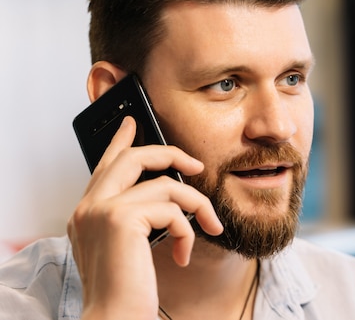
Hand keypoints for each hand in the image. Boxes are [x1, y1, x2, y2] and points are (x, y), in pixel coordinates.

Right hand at [67, 116, 222, 319]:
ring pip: (166, 186)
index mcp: (87, 213)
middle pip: (133, 158)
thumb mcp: (126, 247)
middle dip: (171, 155)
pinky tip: (182, 255)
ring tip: (207, 229)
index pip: (105, 165)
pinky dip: (187, 231)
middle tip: (196, 165)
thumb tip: (163, 193)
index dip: (121, 141)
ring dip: (196, 208)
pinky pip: (173, 209)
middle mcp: (88, 207)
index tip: (134, 123)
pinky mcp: (121, 219)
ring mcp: (102, 210)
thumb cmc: (125, 291)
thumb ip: (134, 217)